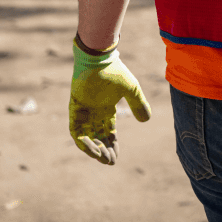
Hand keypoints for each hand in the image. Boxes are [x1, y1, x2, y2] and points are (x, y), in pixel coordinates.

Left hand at [69, 39, 150, 164]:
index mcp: (106, 109)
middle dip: (103, 151)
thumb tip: (146, 121)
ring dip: (93, 149)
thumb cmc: (116, 72)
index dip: (112, 144)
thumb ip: (139, 105)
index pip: (108, 132)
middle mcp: (94, 112)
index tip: (116, 157)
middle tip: (110, 162)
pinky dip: (82, 142)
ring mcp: (83, 111)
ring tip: (102, 158)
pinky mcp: (75, 109)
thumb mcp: (132, 91)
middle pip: (97, 137)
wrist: (100, 59)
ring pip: (86, 137)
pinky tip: (92, 149)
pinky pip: (75, 130)